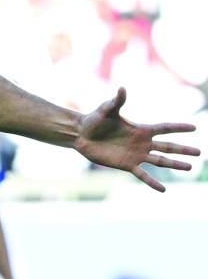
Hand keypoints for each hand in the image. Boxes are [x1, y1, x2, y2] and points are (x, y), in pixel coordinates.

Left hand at [75, 87, 199, 191]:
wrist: (81, 135)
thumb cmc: (94, 120)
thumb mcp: (106, 110)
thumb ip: (117, 101)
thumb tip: (122, 88)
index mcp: (140, 129)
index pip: (164, 128)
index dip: (179, 128)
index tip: (195, 127)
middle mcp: (142, 143)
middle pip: (167, 146)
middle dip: (183, 149)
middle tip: (199, 152)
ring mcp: (135, 155)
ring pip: (160, 161)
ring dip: (174, 164)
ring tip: (189, 167)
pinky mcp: (126, 165)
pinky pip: (143, 175)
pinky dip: (152, 182)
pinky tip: (163, 190)